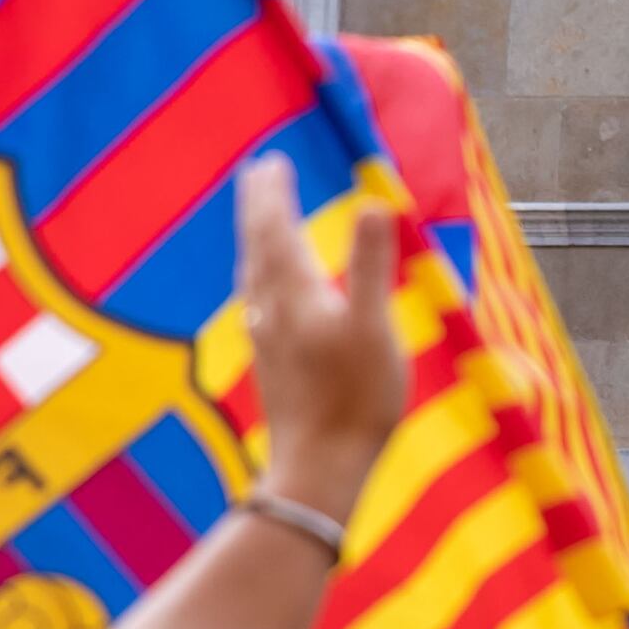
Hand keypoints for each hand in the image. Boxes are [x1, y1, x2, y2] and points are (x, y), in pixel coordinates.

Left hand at [236, 153, 405, 522]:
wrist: (319, 468)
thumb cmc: (356, 399)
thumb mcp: (375, 327)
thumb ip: (370, 264)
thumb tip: (373, 203)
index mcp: (297, 293)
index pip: (278, 229)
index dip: (273, 194)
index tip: (271, 161)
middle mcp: (272, 309)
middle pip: (259, 245)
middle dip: (258, 207)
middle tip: (258, 173)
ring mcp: (267, 338)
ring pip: (254, 274)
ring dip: (256, 240)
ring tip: (259, 221)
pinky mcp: (271, 363)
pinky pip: (259, 302)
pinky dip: (261, 278)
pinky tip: (265, 294)